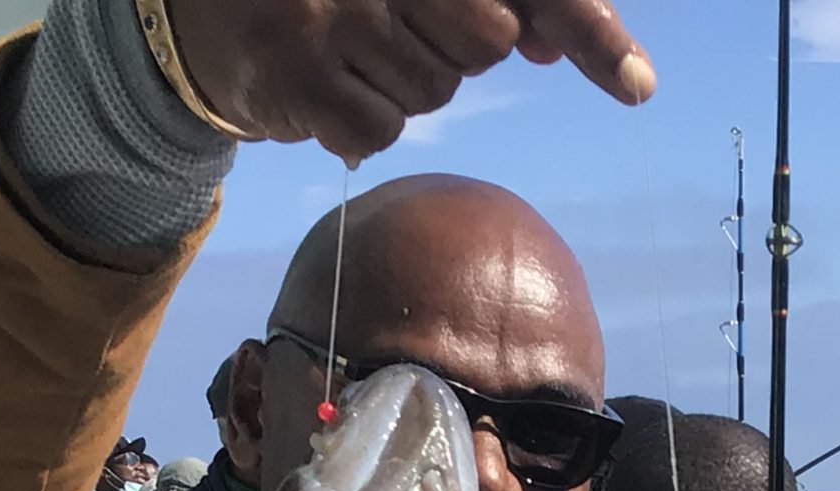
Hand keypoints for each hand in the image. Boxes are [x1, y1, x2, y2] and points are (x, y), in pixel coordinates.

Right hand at [174, 0, 653, 162]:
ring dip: (403, 87)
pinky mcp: (299, 76)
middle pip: (484, 40)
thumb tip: (544, 41)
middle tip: (399, 32)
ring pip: (434, 91)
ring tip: (351, 54)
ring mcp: (333, 17)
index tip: (638, 82)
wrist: (201, 9)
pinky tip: (325, 89)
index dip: (584, 25)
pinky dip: (359, 124)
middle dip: (456, 49)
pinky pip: (380, 130)